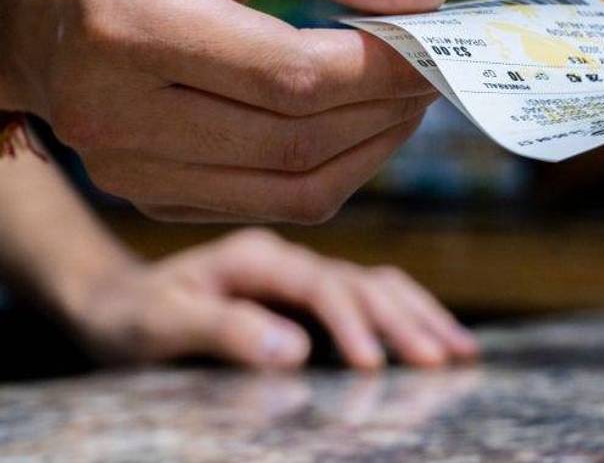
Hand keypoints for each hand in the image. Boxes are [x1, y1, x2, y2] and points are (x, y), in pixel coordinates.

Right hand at [0, 0, 445, 222]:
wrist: (29, 4)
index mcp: (133, 26)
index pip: (290, 74)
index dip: (379, 65)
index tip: (432, 39)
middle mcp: (120, 113)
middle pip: (298, 140)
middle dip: (388, 106)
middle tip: (435, 69)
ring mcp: (131, 169)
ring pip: (296, 188)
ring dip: (374, 147)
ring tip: (406, 98)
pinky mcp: (152, 197)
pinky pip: (273, 203)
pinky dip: (335, 171)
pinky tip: (358, 126)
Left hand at [63, 228, 476, 368]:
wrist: (121, 302)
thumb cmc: (136, 316)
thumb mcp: (163, 325)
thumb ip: (225, 332)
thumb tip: (295, 349)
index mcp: (259, 258)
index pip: (321, 286)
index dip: (351, 323)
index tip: (374, 365)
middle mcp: (292, 260)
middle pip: (363, 283)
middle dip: (405, 322)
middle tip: (443, 362)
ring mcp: (307, 276)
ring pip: (379, 287)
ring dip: (421, 317)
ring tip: (462, 352)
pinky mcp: (314, 298)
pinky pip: (373, 300)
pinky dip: (410, 316)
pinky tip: (439, 338)